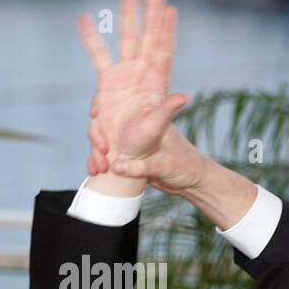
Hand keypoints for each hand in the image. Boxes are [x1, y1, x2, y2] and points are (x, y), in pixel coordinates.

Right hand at [78, 0, 187, 187]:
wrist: (128, 158)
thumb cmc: (147, 148)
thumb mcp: (157, 128)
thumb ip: (166, 112)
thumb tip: (184, 97)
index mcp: (155, 83)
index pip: (163, 49)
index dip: (166, 29)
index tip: (171, 6)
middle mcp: (142, 75)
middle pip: (147, 35)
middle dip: (151, 11)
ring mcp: (125, 77)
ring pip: (126, 39)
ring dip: (128, 16)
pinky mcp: (108, 84)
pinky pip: (98, 56)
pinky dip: (92, 38)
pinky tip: (84, 19)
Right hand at [88, 105, 208, 195]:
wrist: (194, 182)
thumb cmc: (186, 166)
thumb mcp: (166, 164)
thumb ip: (144, 166)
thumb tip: (117, 167)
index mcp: (146, 119)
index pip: (117, 106)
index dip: (101, 109)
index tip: (95, 120)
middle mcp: (135, 128)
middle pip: (105, 124)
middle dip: (96, 137)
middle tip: (100, 152)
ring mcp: (130, 143)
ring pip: (104, 142)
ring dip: (95, 154)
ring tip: (95, 169)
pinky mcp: (128, 157)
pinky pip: (108, 158)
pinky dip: (100, 163)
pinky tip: (95, 172)